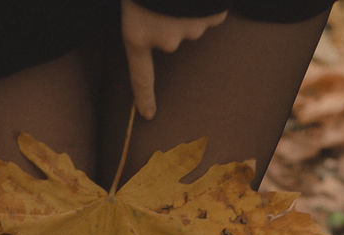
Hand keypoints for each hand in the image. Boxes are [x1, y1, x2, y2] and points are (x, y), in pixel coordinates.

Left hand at [121, 0, 226, 118]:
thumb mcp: (133, 2)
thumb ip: (141, 17)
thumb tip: (151, 25)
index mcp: (137, 36)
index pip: (140, 77)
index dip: (143, 97)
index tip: (148, 115)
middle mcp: (166, 41)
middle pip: (170, 37)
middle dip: (168, 18)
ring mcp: (191, 29)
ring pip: (190, 21)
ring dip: (186, 6)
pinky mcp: (211, 16)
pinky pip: (209, 11)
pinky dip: (205, 1)